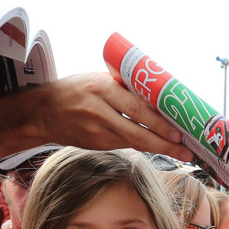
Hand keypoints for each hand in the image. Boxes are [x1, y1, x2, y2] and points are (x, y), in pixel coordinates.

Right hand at [37, 74, 193, 161]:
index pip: (136, 108)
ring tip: (180, 151)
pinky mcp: (95, 144)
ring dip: (159, 147)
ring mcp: (96, 132)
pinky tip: (158, 145)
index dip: (159, 122)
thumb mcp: (97, 78)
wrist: (42, 111)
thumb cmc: (75, 89)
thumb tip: (158, 89)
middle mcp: (99, 111)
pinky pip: (124, 144)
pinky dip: (142, 145)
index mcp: (101, 88)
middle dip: (165, 143)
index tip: (178, 130)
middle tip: (186, 149)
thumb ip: (124, 84)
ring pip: (133, 142)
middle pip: (138, 132)